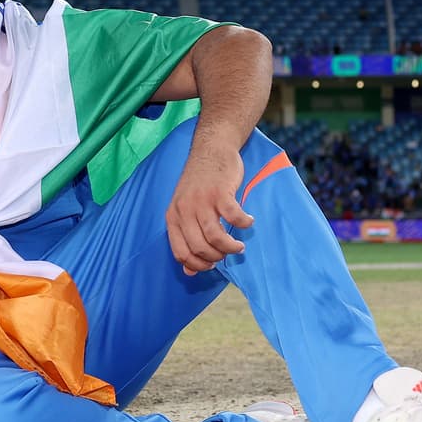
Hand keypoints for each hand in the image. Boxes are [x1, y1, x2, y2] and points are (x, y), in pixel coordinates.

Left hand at [165, 143, 251, 275]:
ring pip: (215, 237)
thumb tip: (189, 272)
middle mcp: (184, 210)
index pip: (180, 252)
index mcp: (173, 216)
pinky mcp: (220, 192)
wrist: (211, 149)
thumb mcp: (186, 209)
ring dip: (230, 246)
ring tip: (239, 245)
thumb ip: (186, 237)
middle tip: (228, 253)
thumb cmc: (200, 183)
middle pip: (199, 247)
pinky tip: (248, 222)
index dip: (197, 265)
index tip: (211, 265)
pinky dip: (243, 223)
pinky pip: (233, 217)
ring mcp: (202, 201)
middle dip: (216, 257)